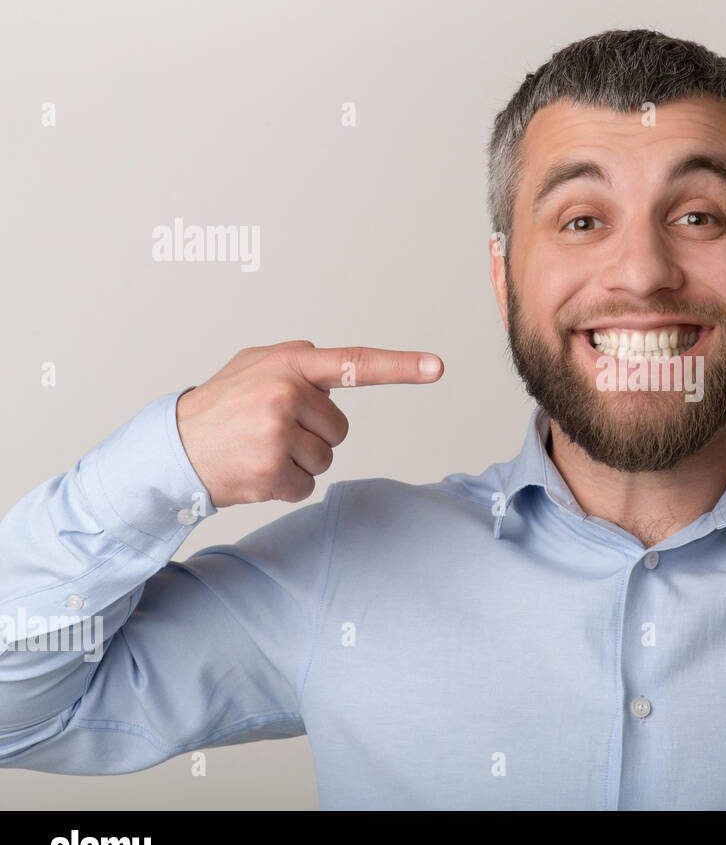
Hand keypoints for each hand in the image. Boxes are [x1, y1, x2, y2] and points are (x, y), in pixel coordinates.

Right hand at [176, 341, 443, 506]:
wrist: (169, 449)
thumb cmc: (218, 407)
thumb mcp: (251, 364)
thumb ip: (297, 359)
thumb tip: (339, 366)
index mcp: (288, 364)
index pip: (354, 364)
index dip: (400, 366)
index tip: (437, 367)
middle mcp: (286, 394)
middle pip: (339, 429)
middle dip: (312, 435)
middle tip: (270, 431)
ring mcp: (278, 434)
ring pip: (325, 459)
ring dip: (298, 462)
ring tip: (258, 450)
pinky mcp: (272, 471)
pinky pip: (306, 486)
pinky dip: (285, 486)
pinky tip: (254, 471)